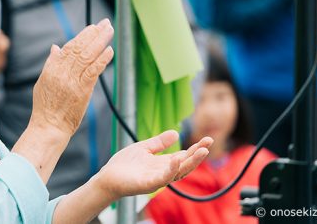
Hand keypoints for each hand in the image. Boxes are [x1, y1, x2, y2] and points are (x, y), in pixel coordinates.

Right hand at [29, 19, 113, 136]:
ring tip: (109, 31)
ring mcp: (72, 80)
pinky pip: (93, 71)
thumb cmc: (45, 107)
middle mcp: (61, 71)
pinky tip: (109, 51)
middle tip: (105, 23)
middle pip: (80, 47)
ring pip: (87, 55)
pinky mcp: (82, 90)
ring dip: (100, 41)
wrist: (48, 127)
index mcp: (52, 68)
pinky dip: (102, 60)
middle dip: (94, 33)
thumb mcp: (43, 82)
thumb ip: (51, 63)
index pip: (69, 47)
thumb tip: (56, 47)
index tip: (93, 27)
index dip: (83, 35)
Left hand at [94, 130, 212, 198]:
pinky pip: (162, 179)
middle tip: (209, 143)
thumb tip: (176, 132)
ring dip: (190, 162)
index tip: (208, 139)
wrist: (108, 177)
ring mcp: (157, 179)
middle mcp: (163, 172)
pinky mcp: (147, 184)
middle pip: (185, 164)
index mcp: (163, 164)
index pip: (184, 156)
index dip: (196, 149)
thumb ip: (159, 142)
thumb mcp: (144, 148)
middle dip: (198, 155)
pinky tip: (175, 159)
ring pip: (178, 172)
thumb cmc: (125, 164)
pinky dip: (170, 170)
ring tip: (201, 151)